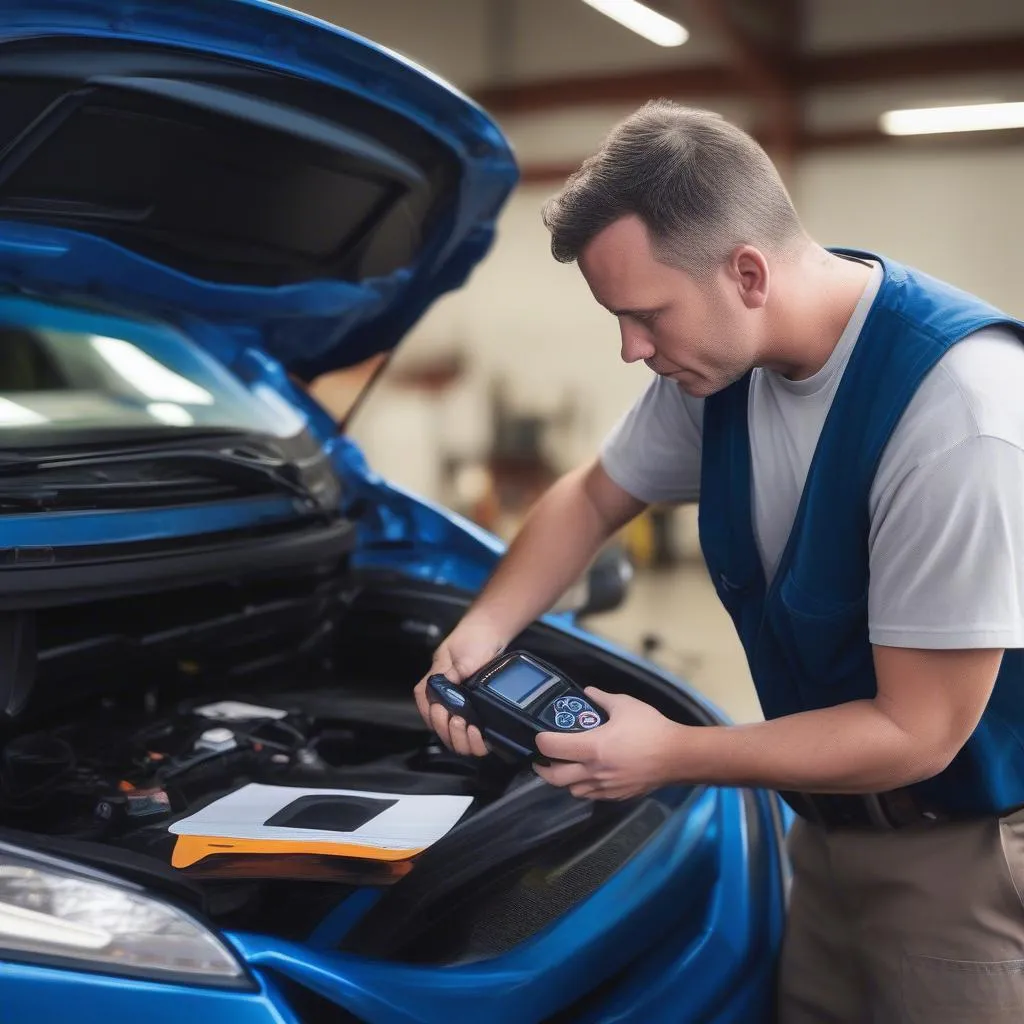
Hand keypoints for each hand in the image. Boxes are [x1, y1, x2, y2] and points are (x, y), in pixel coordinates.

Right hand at [413, 620, 506, 756]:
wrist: (494, 632)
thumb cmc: (473, 639)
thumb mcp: (459, 656)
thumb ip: (449, 674)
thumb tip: (443, 690)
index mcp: (436, 684)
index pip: (425, 706)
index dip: (433, 716)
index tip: (444, 712)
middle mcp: (448, 699)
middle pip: (439, 727)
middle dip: (446, 730)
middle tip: (458, 721)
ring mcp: (464, 707)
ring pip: (454, 736)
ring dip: (459, 738)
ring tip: (469, 728)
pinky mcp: (479, 713)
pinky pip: (472, 735)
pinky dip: (474, 740)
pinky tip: (478, 733)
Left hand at [533, 688, 684, 799]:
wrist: (678, 756)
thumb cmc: (651, 728)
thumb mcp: (625, 705)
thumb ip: (601, 698)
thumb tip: (587, 692)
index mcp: (593, 747)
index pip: (553, 749)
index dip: (541, 741)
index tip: (540, 736)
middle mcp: (594, 771)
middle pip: (555, 779)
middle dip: (543, 769)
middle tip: (542, 759)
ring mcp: (605, 787)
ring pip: (572, 790)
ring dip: (564, 780)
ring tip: (567, 766)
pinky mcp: (617, 796)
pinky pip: (591, 795)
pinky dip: (584, 786)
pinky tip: (590, 774)